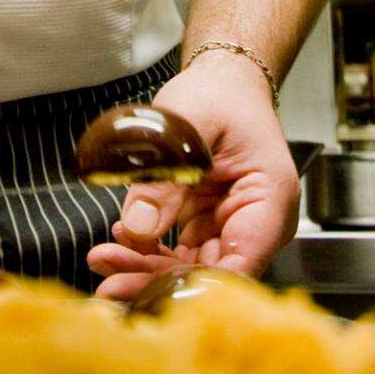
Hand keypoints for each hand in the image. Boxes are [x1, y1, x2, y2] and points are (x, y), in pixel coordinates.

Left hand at [86, 50, 297, 300]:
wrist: (221, 82)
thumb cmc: (218, 93)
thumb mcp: (187, 122)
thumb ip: (166, 174)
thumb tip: (137, 226)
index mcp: (271, 199)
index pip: (241, 263)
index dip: (195, 285)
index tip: (148, 291)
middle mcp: (259, 222)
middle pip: (213, 273)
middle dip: (159, 282)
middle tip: (110, 283)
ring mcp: (234, 226)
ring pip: (193, 269)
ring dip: (147, 270)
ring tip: (103, 261)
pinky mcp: (211, 226)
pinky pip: (181, 253)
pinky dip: (149, 252)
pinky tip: (120, 240)